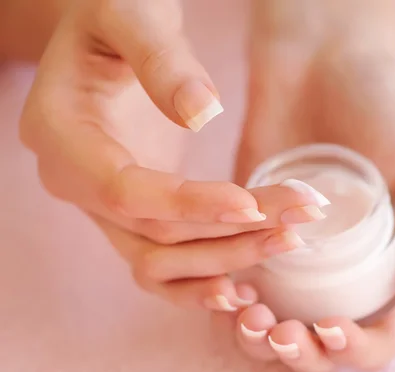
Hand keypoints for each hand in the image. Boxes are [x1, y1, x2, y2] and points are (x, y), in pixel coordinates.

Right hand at [18, 0, 326, 309]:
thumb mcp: (131, 14)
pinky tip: (243, 288)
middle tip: (300, 217)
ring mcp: (101, 203)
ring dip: (225, 260)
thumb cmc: (114, 12)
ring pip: (160, 261)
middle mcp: (74, 181)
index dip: (190, 205)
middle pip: (153, 236)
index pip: (124, 191)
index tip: (253, 206)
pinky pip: (159, 265)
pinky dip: (198, 282)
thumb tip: (203, 113)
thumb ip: (160, 59)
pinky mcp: (132, 212)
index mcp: (61, 134)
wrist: (108, 33)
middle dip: (231, 234)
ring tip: (288, 242)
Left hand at [232, 3, 394, 371]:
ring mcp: (292, 254)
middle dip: (301, 354)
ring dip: (259, 340)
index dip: (358, 348)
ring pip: (272, 325)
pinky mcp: (249, 230)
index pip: (379, 335)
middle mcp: (339, 269)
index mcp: (389, 265)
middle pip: (320, 344)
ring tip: (252, 318)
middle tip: (285, 333)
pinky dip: (225, 301)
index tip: (334, 327)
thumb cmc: (386, 108)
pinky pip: (232, 281)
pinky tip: (226, 290)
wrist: (322, 58)